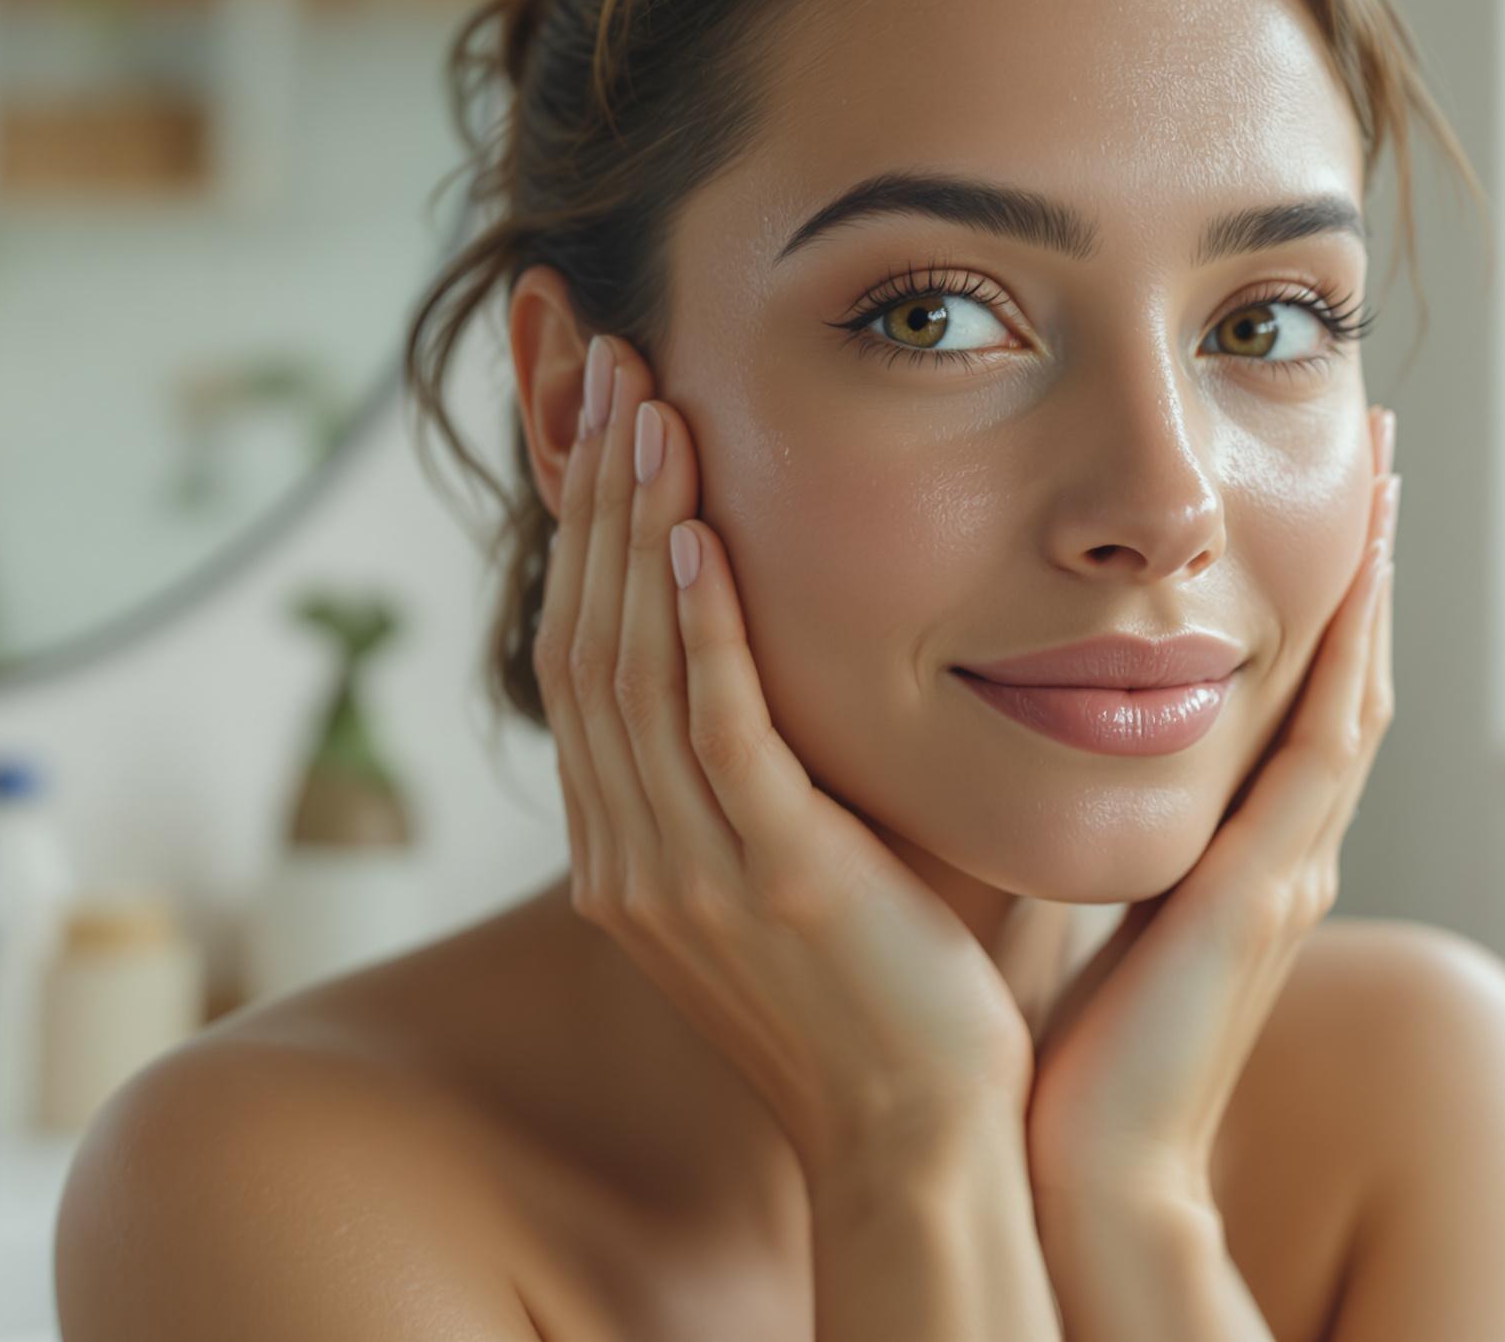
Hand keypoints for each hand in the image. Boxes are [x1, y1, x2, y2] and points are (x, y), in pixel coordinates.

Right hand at [538, 333, 1035, 1176]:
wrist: (923, 1141)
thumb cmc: (890, 995)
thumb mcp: (802, 864)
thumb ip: (779, 764)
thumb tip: (802, 645)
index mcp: (628, 852)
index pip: (581, 658)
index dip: (586, 530)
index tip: (605, 416)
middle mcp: (629, 857)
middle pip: (584, 638)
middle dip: (595, 493)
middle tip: (607, 363)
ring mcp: (689, 875)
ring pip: (633, 667)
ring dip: (640, 526)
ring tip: (648, 405)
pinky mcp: (770, 882)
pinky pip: (715, 733)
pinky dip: (701, 627)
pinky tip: (703, 534)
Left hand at [1024, 406, 1399, 1214]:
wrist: (1092, 1169)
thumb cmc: (1073, 1059)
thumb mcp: (1097, 916)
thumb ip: (1101, 842)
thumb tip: (1047, 766)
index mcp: (1245, 855)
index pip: (1299, 697)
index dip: (1321, 594)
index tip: (1319, 494)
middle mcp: (1289, 850)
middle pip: (1348, 671)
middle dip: (1368, 554)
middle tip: (1380, 440)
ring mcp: (1293, 866)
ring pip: (1353, 686)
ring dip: (1373, 574)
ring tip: (1383, 465)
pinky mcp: (1268, 888)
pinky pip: (1323, 744)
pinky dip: (1347, 652)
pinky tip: (1357, 571)